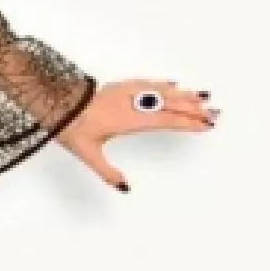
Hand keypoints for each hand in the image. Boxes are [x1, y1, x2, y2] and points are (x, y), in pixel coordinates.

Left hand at [56, 78, 216, 192]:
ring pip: (160, 90)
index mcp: (127, 119)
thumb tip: (125, 188)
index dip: (187, 123)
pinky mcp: (119, 86)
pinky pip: (146, 82)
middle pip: (169, 104)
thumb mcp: (88, 154)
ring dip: (182, 94)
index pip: (166, 121)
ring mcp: (125, 92)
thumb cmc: (70, 126)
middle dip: (193, 109)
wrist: (55, 102)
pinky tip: (171, 84)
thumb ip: (108, 172)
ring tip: (202, 97)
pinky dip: (162, 84)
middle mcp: (130, 103)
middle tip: (214, 113)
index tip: (205, 125)